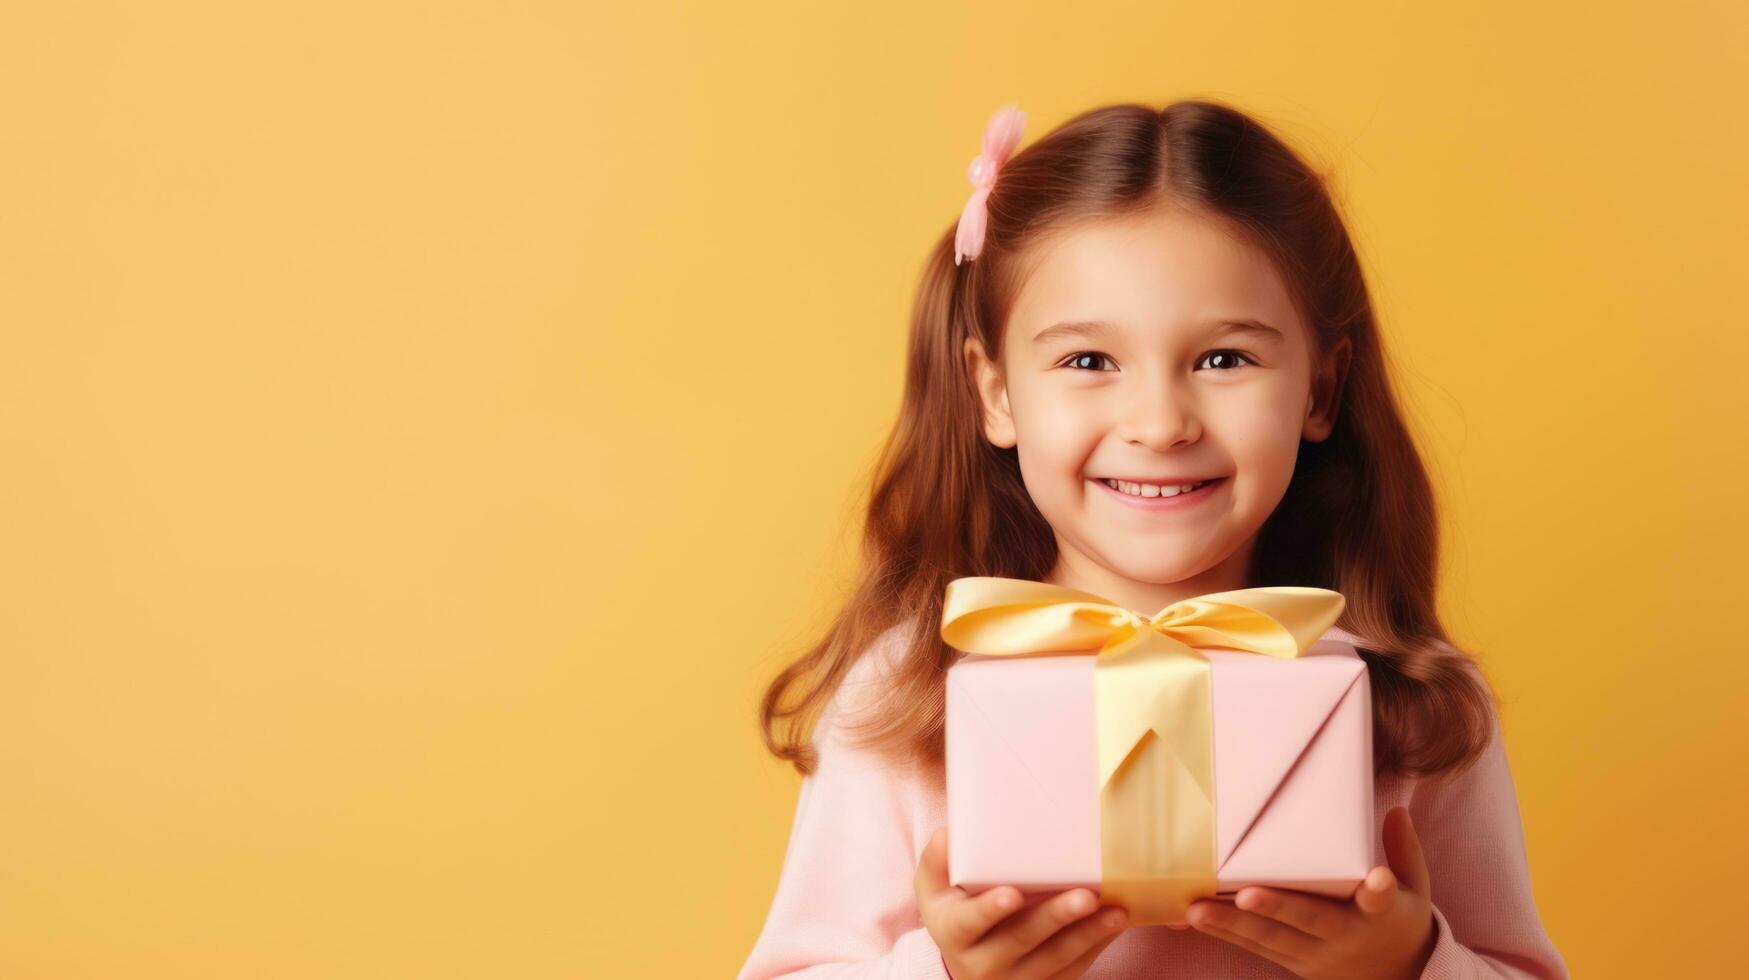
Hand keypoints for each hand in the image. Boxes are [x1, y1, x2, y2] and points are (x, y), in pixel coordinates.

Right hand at [914, 826, 1130, 979]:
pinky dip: (1096, 945)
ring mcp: (1016, 979)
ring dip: (1088, 934)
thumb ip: (936, 861)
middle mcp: (982, 963)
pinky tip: (1115, 923)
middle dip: (1056, 918)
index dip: (990, 909)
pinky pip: (1073, 969)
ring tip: (1115, 911)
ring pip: (1055, 959)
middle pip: (1021, 940)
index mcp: (953, 933)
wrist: (967, 965)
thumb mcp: (932, 891)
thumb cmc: (954, 913)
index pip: (970, 923)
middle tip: (1086, 896)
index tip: (1012, 893)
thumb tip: (949, 833)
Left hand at [1185, 806, 1437, 979]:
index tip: (1377, 878)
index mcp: (1381, 915)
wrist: (1397, 977)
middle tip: (1246, 895)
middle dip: (1277, 908)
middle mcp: (1346, 936)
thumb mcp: (1415, 887)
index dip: (1378, 891)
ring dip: (1233, 925)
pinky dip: (1227, 934)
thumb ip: (1405, 850)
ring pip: (1272, 939)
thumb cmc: (1399, 920)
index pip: (1381, 902)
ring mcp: (1316, 955)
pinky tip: (1195, 919)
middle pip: (1310, 920)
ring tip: (1198, 910)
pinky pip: (1257, 948)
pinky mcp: (1294, 963)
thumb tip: (1396, 810)